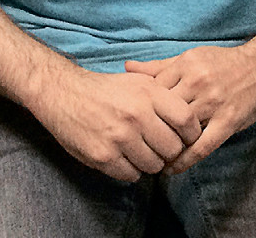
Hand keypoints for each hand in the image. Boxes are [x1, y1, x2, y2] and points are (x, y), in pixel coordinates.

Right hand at [30, 63, 201, 182]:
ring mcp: (120, 137)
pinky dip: (131, 169)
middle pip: (173, 148)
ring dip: (150, 162)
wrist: (65, 93)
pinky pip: (132, 175)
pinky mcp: (104, 156)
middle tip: (159, 146)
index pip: (187, 120)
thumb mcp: (138, 80)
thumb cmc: (106, 89)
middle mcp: (137, 115)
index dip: (191, 133)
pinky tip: (124, 155)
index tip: (184, 137)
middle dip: (169, 151)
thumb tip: (190, 120)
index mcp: (149, 92)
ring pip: (154, 165)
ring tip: (140, 150)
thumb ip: (164, 96)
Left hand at [125, 42, 255, 173]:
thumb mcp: (190, 58)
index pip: (153, 89)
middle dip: (150, 127)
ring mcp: (213, 102)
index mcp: (185, 64)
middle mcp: (197, 82)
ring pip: (180, 129)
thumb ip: (159, 66)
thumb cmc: (223, 62)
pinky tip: (173, 168)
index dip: (140, 107)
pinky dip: (185, 160)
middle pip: (164, 109)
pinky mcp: (228, 121)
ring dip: (165, 146)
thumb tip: (127, 68)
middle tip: (135, 145)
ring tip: (151, 159)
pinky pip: (202, 146)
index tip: (130, 122)